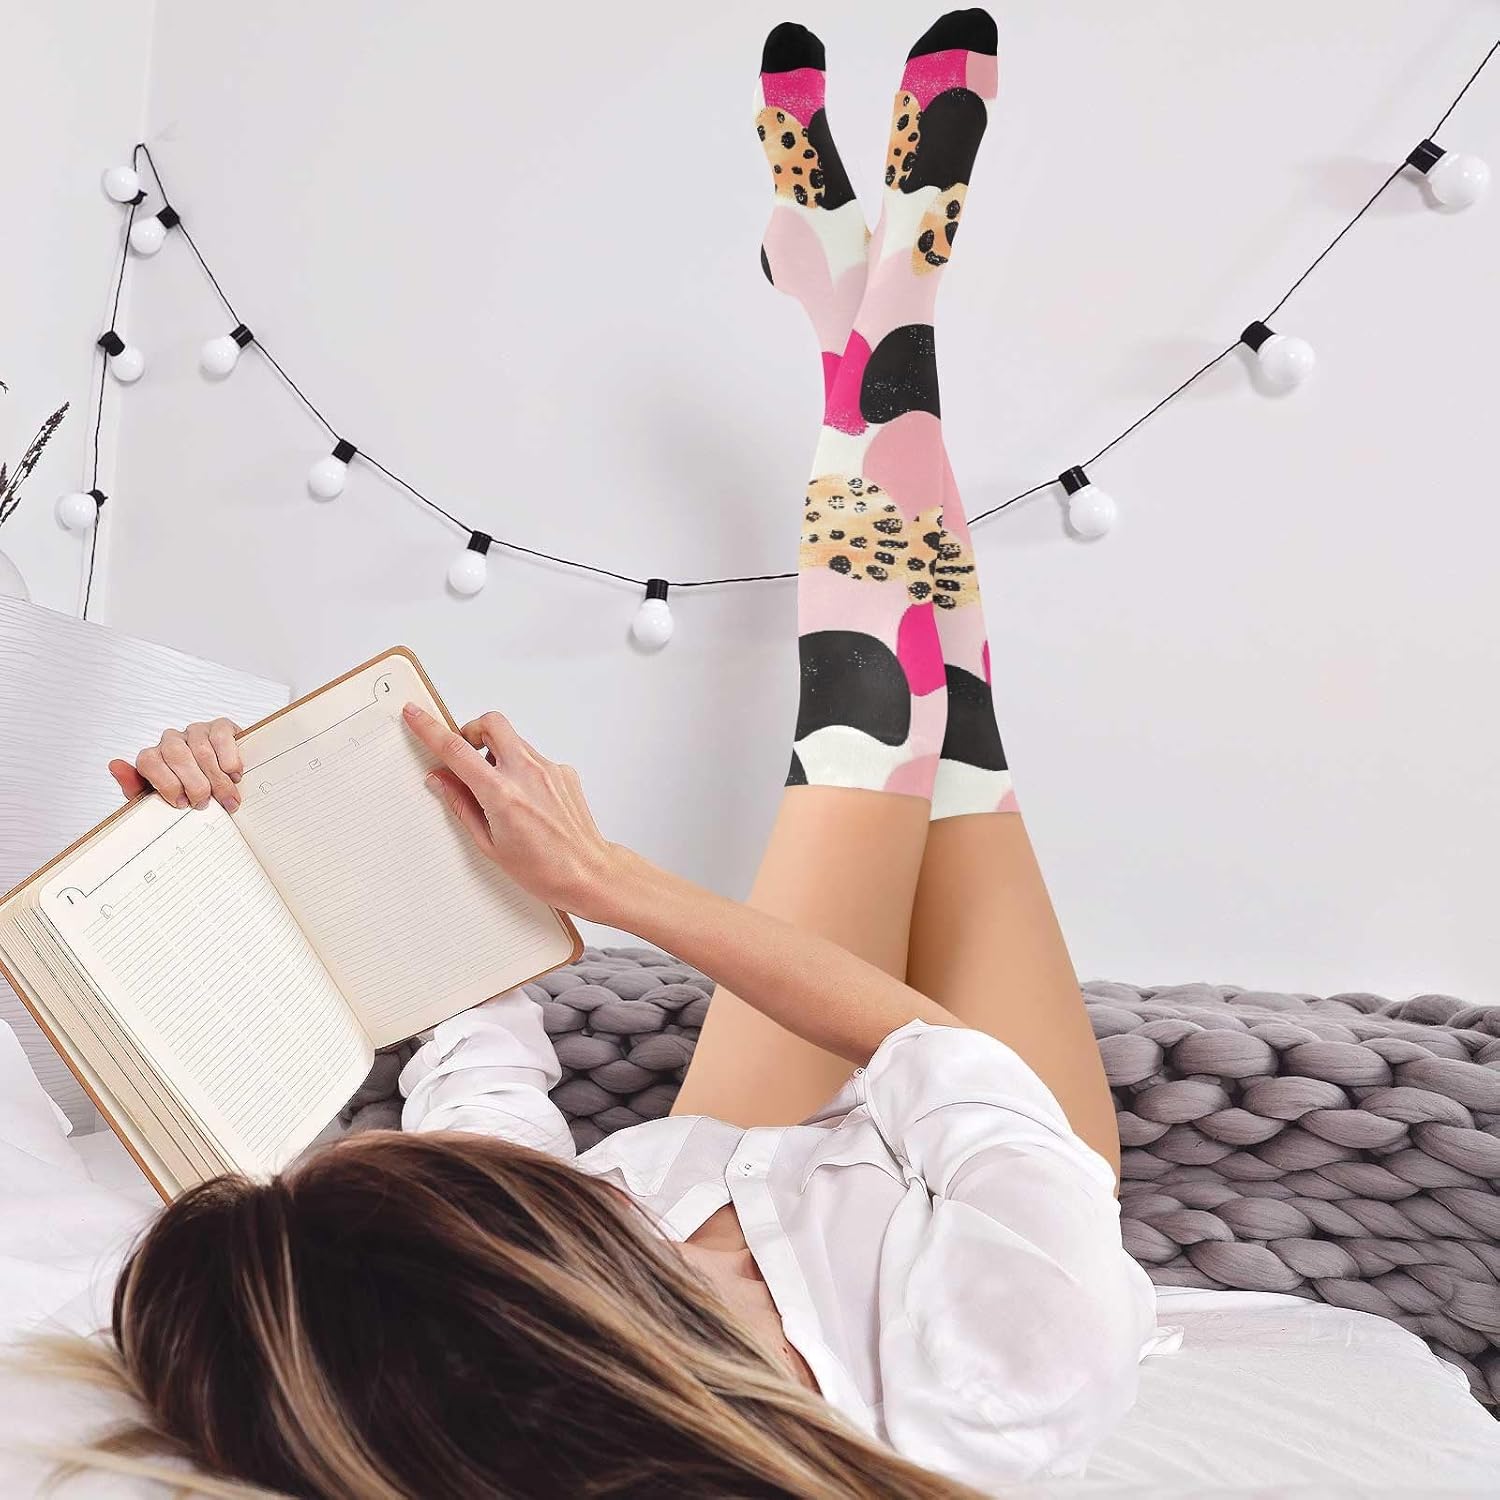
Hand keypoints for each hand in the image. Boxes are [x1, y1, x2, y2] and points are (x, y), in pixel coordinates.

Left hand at [109, 719, 243, 811]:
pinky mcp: (220, 726)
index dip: (166, 784)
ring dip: (217, 779)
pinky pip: (222, 737)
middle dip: (193, 783)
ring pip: (201, 749)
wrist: (219, 786)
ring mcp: (196, 731)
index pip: (149, 761)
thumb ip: (135, 787)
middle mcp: (171, 740)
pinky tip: (234, 774)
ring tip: (227, 798)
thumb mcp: (159, 799)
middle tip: (205, 803)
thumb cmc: (187, 794)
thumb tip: (115, 765)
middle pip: (177, 755)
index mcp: (152, 757)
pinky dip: (229, 758)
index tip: (182, 804)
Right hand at [401, 702, 619, 918]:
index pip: (456, 751)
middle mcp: (527, 773)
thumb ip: (461, 805)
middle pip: (492, 723)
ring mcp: (549, 769)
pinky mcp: (564, 771)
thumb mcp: (489, 844)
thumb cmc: (542, 869)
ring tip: (499, 792)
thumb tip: (440, 779)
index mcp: (502, 794)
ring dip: (497, 754)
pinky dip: (520, 770)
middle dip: (472, 730)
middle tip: (466, 755)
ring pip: (514, 741)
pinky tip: (525, 802)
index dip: (430, 730)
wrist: (587, 872)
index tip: (415, 715)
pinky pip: (533, 758)